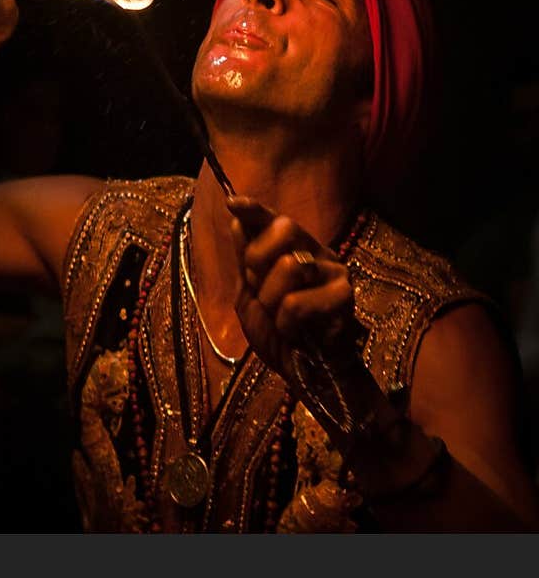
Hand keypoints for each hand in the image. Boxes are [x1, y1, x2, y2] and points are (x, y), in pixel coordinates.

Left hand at [228, 197, 358, 386]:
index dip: (255, 209)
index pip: (273, 219)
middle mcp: (317, 252)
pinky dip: (286, 323)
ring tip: (280, 319)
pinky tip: (297, 333)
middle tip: (260, 290)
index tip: (232, 203)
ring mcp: (334, 271)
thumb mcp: (250, 297)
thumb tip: (236, 220)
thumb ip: (245, 261)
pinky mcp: (345, 295)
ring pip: (290, 265)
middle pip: (285, 228)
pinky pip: (297, 302)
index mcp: (294, 249)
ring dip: (271, 300)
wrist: (305, 374)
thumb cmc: (278, 334)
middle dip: (259, 260)